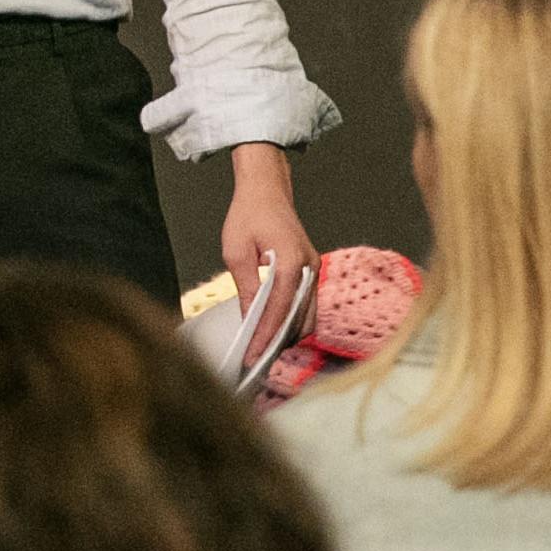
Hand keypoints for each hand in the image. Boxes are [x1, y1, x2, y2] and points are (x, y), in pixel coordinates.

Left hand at [220, 143, 317, 353]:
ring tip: (263, 349)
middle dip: (280, 342)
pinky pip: (306, 303)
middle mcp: (309, 268)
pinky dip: (292, 319)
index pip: (280, 310)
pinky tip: (273, 329)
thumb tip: (250, 319)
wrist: (266, 190)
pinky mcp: (310, 271)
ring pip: (308, 315)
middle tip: (256, 360)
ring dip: (288, 333)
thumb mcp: (236, 252)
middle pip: (301, 319)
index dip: (265, 336)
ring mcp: (314, 270)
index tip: (251, 356)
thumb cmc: (249, 215)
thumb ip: (247, 287)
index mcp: (291, 262)